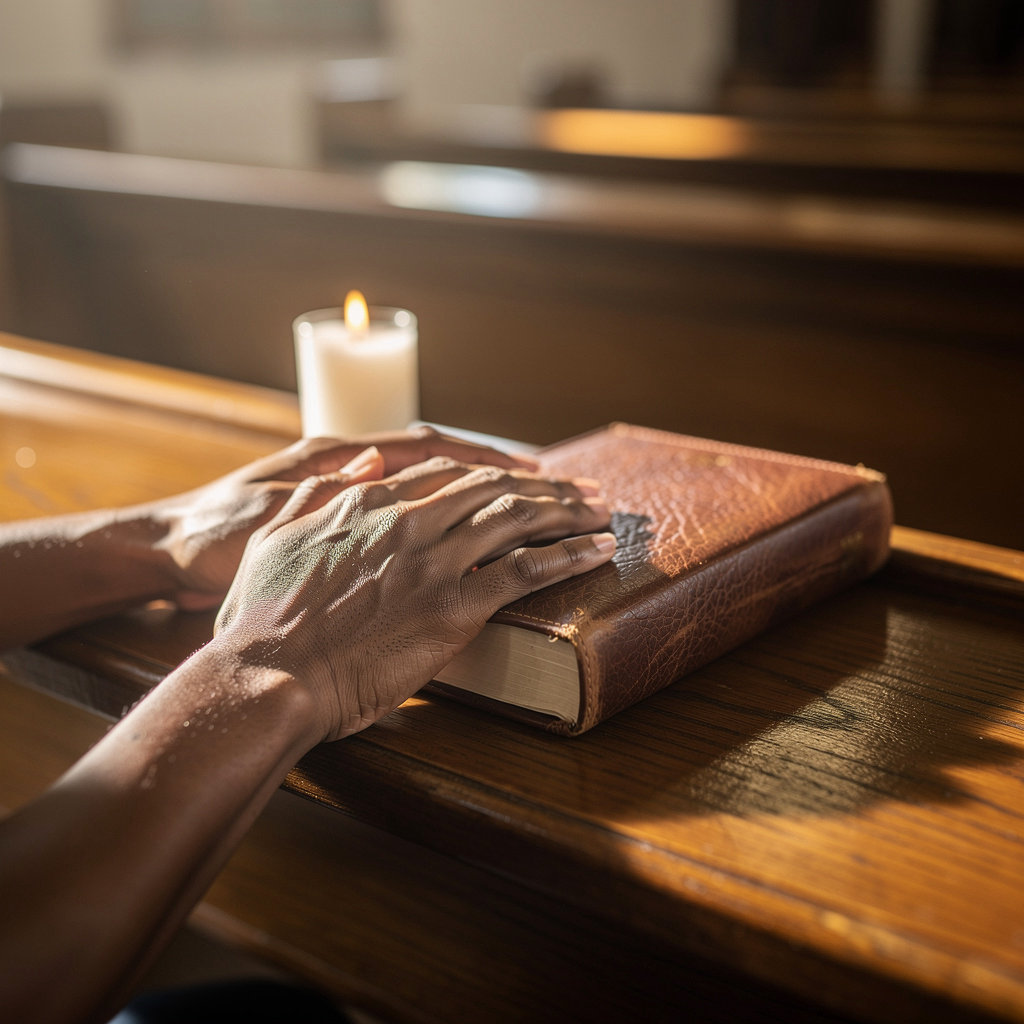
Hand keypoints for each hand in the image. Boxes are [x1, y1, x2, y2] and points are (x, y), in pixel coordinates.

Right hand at [214, 450, 614, 740]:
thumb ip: (321, 495)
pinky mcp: (454, 607)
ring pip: (517, 517)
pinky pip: (526, 572)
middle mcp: (409, 520)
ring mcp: (434, 561)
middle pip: (493, 486)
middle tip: (582, 490)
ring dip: (567, 510)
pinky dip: (568, 557)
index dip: (494, 470)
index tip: (522, 475)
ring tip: (600, 511)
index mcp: (368, 502)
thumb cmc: (262, 620)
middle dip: (545, 485)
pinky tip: (597, 551)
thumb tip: (364, 465)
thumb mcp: (275, 538)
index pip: (448, 472)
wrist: (269, 676)